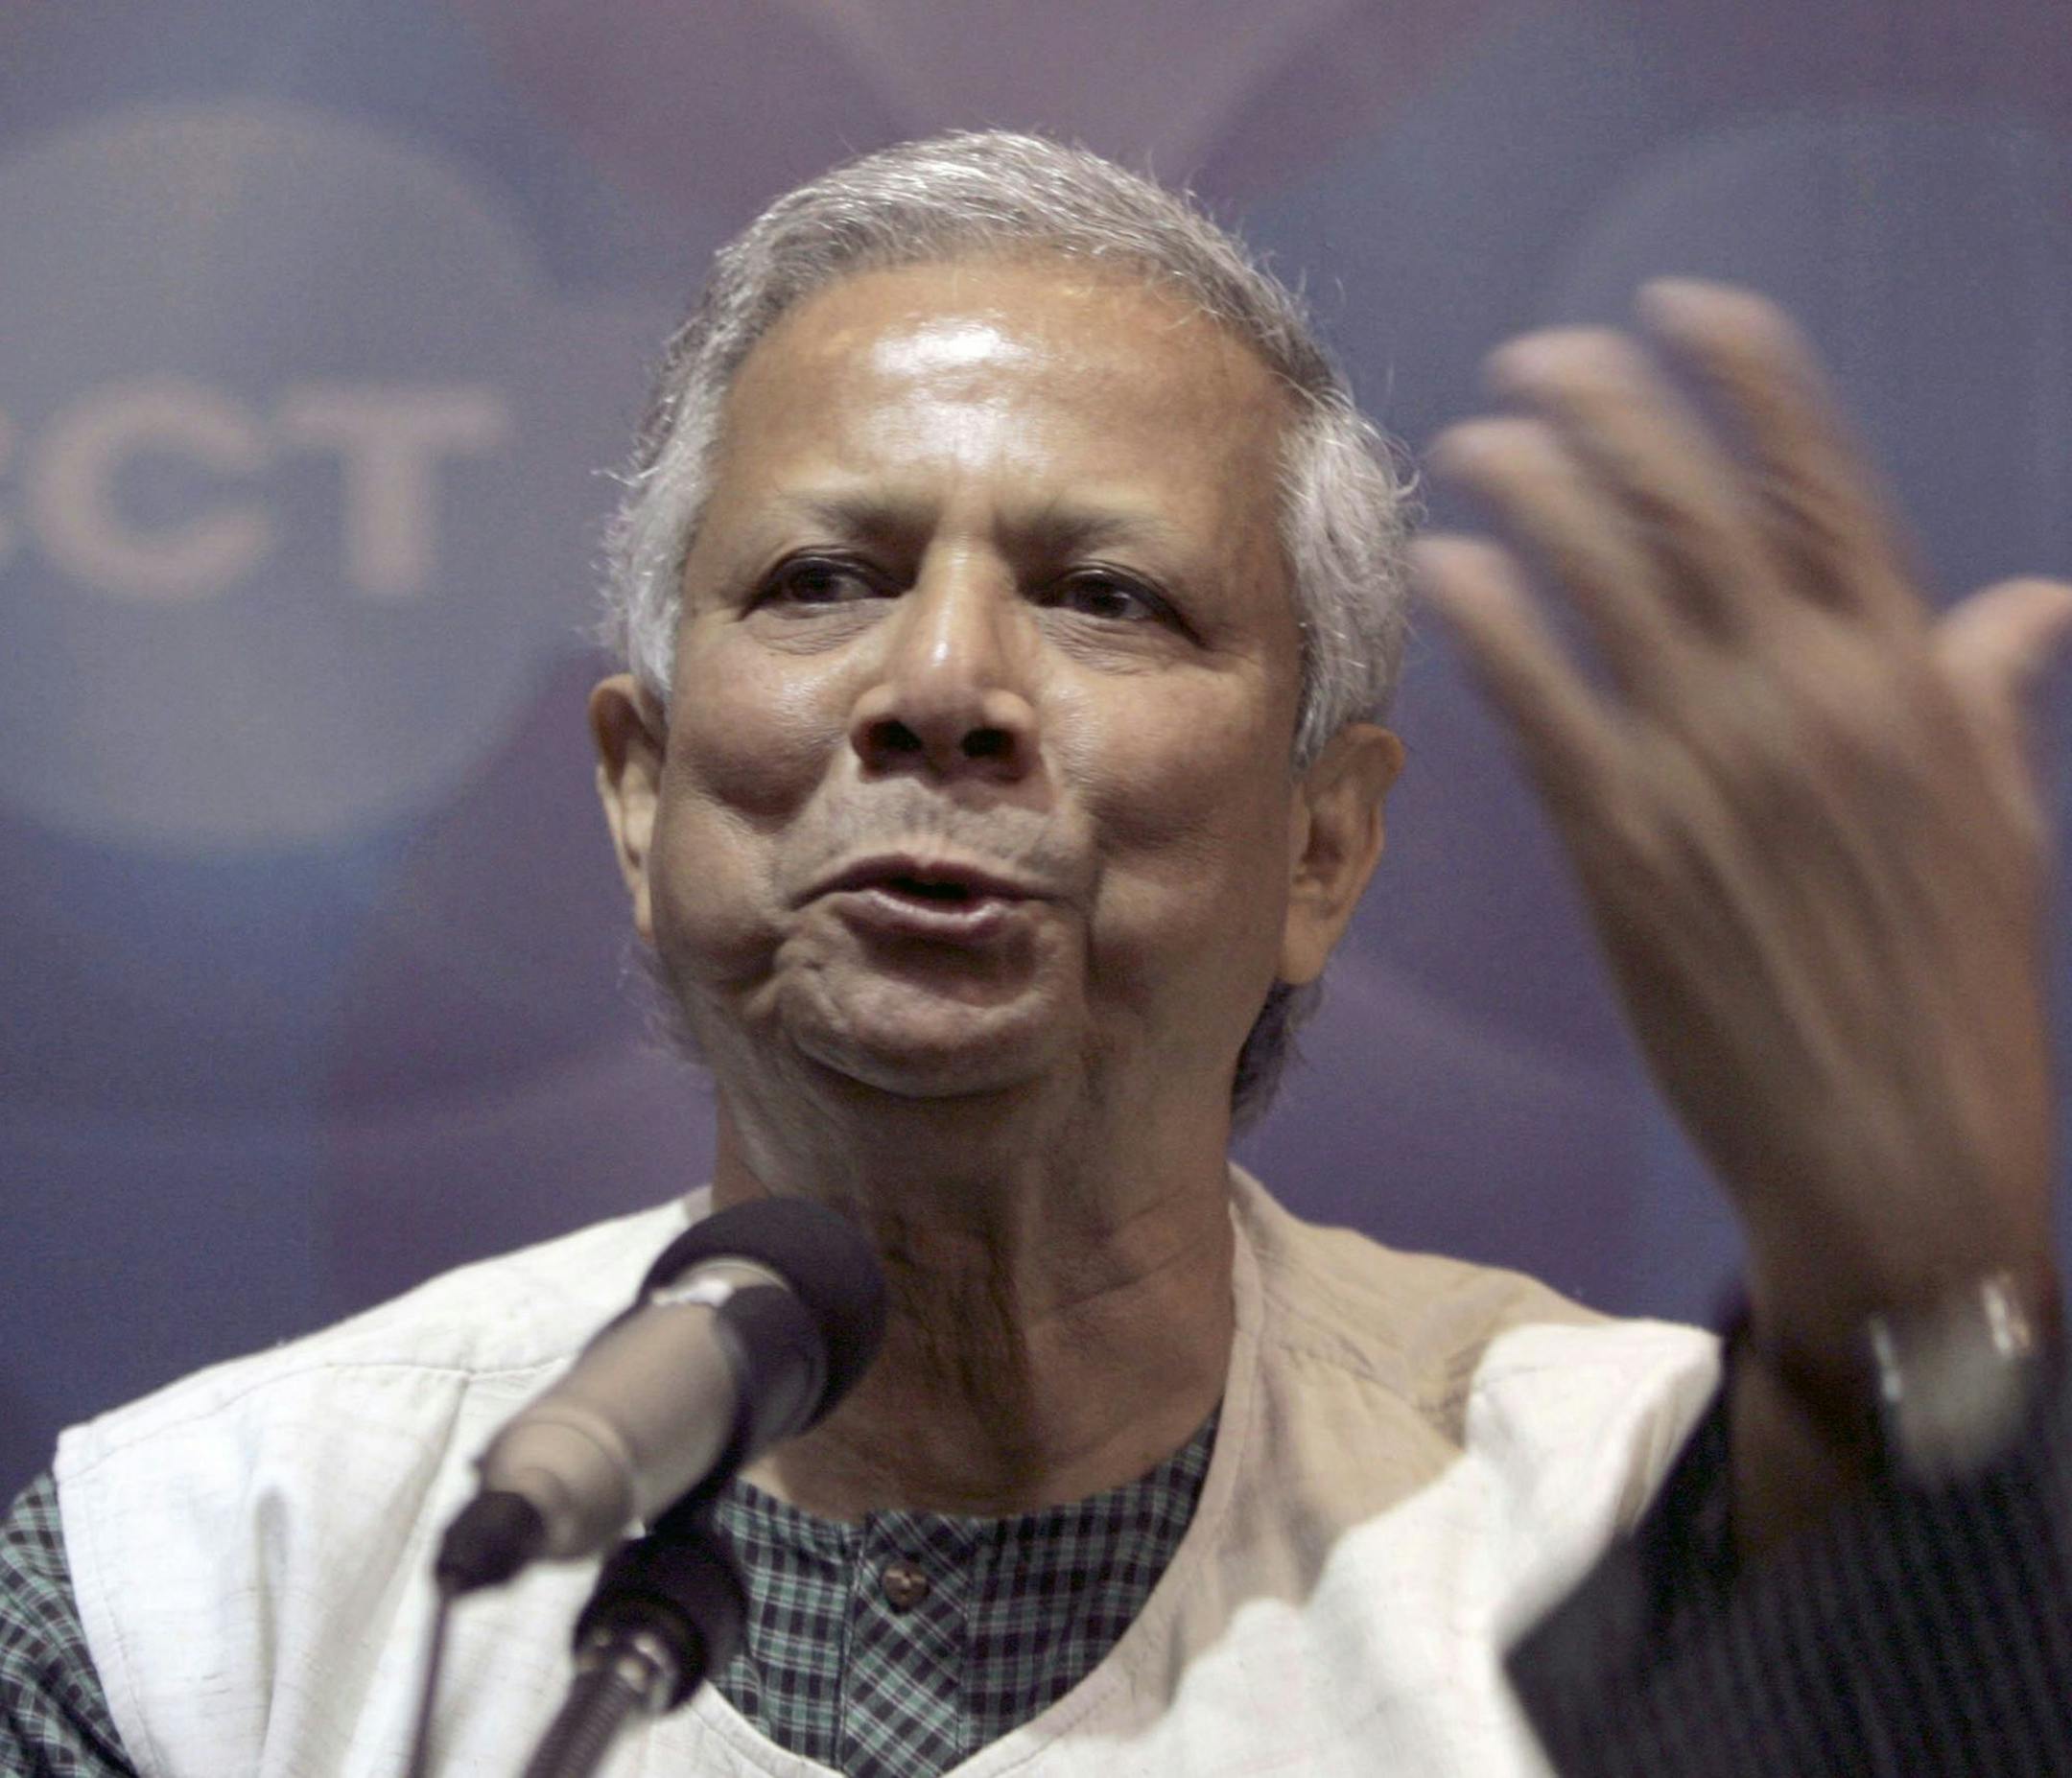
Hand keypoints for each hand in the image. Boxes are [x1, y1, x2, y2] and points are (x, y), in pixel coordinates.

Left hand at [1412, 281, 2069, 1495]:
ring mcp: (1716, 771)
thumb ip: (1981, 698)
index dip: (1749, 380)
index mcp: (1909, 682)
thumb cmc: (1952, 994)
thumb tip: (2029, 603)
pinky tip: (1448, 566)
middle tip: (1544, 358)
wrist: (1897, 1153)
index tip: (1686, 309)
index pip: (1823, 485)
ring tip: (1483, 434)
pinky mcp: (1630, 850)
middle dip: (1614, 409)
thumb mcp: (1998, 827)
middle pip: (1697, 506)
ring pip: (1611, 582)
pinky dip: (1493, 622)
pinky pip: (1544, 704)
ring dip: (1537, 489)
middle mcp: (1815, 700)